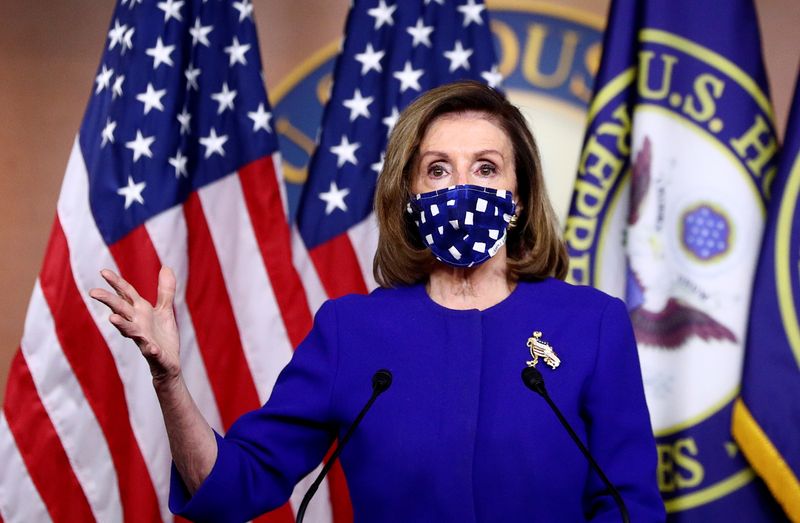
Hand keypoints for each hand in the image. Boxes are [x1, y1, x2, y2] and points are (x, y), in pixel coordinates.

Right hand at [90, 267, 180, 384]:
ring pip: (130, 331)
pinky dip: (151, 350)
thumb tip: (165, 267)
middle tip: (93, 292)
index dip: (116, 283)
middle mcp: (138, 324)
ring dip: (121, 325)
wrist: (167, 363)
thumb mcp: (165, 310)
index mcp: (140, 312)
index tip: (103, 271)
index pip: (126, 294)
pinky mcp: (153, 353)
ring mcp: (144, 339)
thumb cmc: (162, 336)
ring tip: (112, 319)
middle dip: (109, 301)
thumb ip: (165, 290)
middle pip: (122, 310)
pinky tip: (152, 348)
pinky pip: (151, 351)